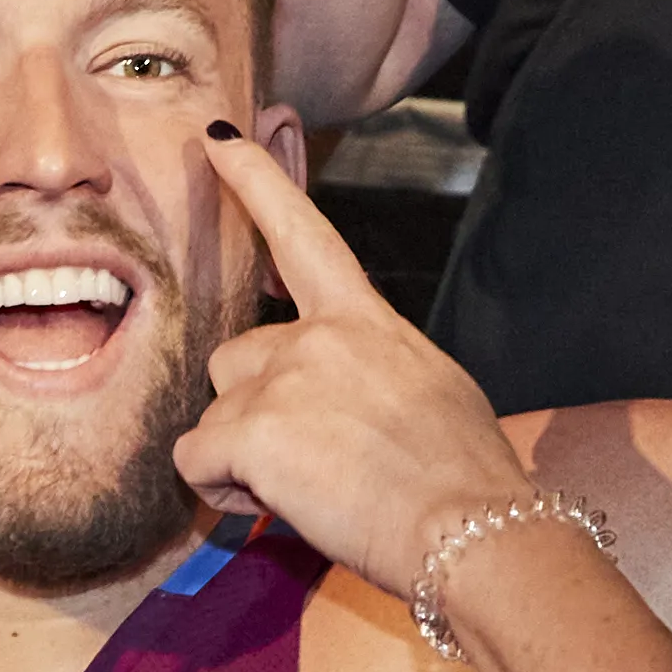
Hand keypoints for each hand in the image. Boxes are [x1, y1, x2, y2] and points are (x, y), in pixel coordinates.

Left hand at [173, 124, 534, 604]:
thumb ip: (372, 376)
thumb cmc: (465, 482)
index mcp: (368, 322)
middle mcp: (319, 337)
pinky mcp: (253, 430)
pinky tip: (283, 507)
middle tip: (320, 466)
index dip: (257, 184)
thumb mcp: (432, 394)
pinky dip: (226, 493)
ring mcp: (283, 379)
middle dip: (256, 413)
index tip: (219, 141)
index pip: (305, 236)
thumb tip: (348, 406)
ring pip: (217, 415)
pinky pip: (197, 461)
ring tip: (312, 491)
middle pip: (236, 358)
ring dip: (244, 458)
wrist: (474, 530)